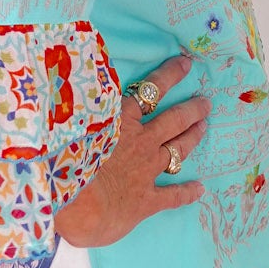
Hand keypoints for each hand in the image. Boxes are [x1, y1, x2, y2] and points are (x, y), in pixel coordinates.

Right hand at [53, 52, 208, 247]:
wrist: (76, 203)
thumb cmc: (64, 160)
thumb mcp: (67, 124)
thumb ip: (76, 111)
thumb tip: (63, 94)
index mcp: (121, 120)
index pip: (149, 92)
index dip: (169, 76)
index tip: (185, 64)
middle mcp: (140, 141)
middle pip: (173, 120)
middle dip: (191, 110)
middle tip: (206, 103)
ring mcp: (147, 170)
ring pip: (177, 149)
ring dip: (192, 138)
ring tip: (204, 127)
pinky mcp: (148, 200)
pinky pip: (173, 195)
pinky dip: (187, 192)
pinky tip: (200, 189)